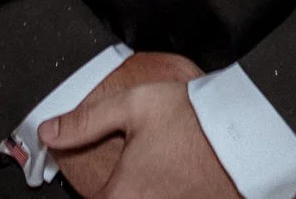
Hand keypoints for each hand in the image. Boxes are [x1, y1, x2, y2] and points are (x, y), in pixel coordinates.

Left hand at [42, 70, 236, 198]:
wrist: (246, 133)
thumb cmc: (195, 120)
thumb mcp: (133, 105)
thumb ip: (85, 120)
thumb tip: (50, 131)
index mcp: (122, 194)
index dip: (99, 183)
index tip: (114, 168)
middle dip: (124, 187)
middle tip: (142, 163)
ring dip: (146, 190)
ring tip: (161, 168)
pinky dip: (169, 192)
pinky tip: (177, 178)